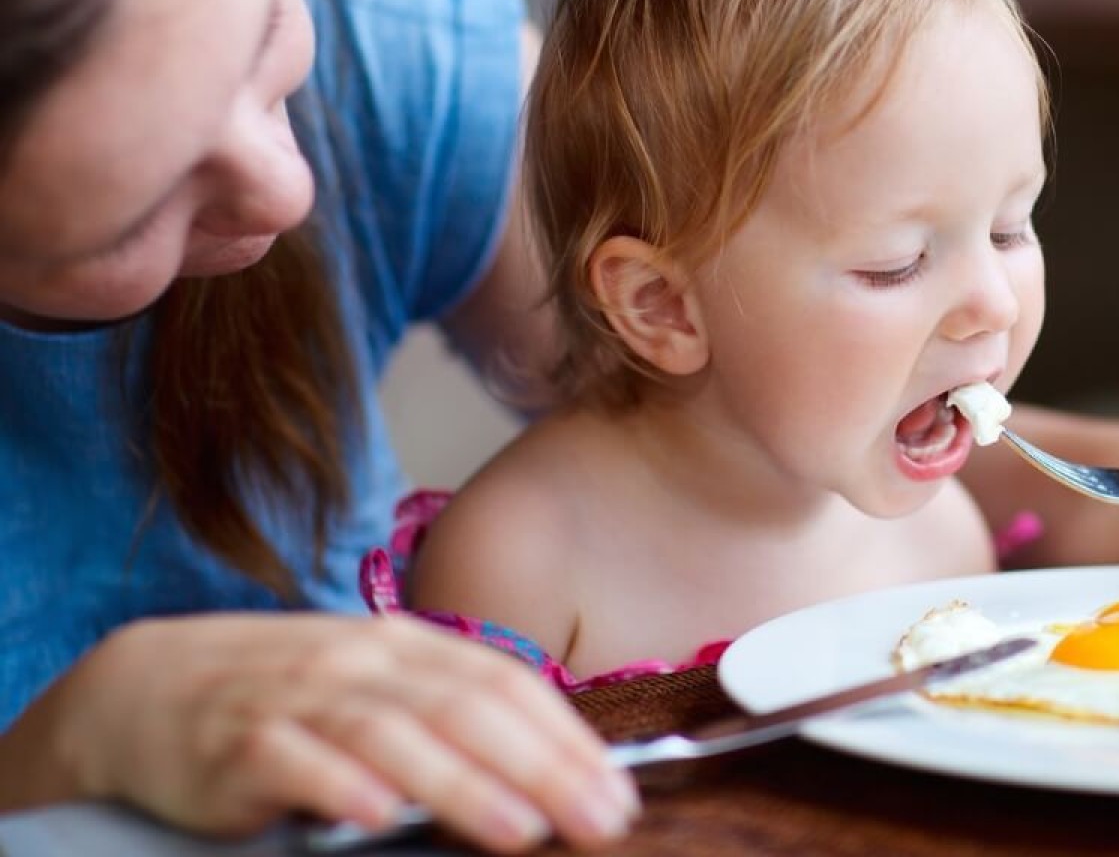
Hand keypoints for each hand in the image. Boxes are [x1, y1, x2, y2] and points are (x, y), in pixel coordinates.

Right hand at [31, 613, 636, 851]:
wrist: (146, 687)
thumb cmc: (286, 698)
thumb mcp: (375, 690)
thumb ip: (448, 718)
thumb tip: (545, 771)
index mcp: (405, 646)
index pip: (504, 682)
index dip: (565, 737)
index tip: (617, 791)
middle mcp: (360, 661)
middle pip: (465, 707)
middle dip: (541, 766)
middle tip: (596, 819)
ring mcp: (299, 696)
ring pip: (392, 733)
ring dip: (461, 782)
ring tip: (518, 828)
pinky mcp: (236, 743)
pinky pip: (294, 759)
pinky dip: (339, 785)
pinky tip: (378, 816)